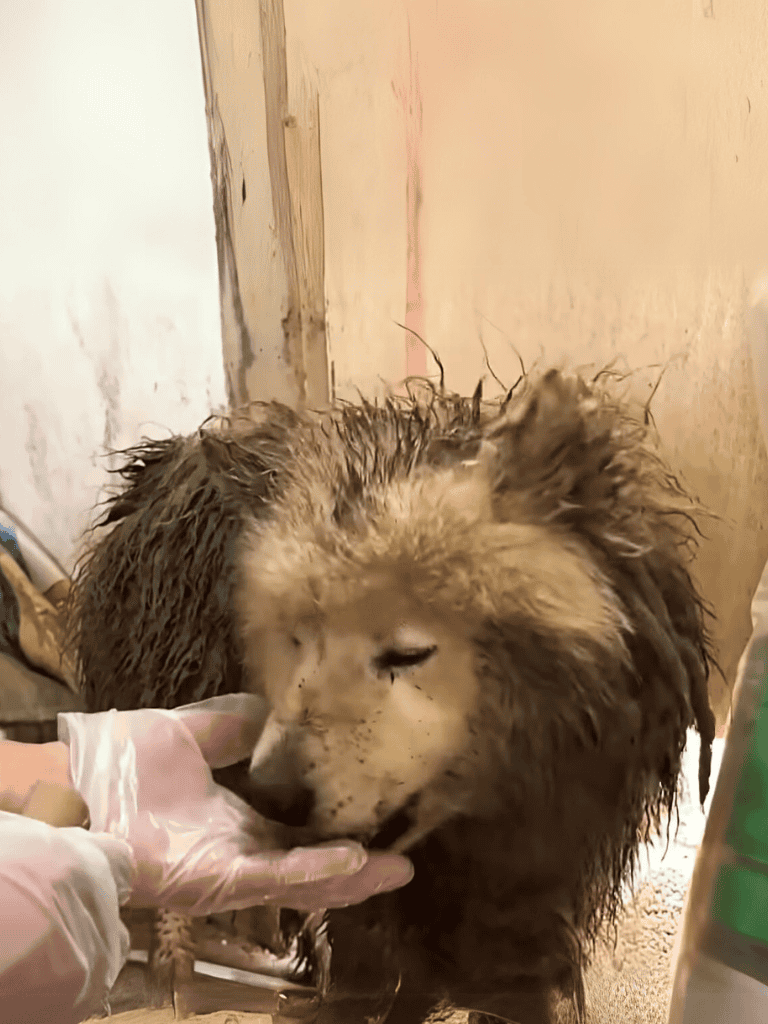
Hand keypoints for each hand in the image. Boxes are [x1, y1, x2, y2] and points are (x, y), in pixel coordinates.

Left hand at [58, 694, 412, 915]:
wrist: (80, 782)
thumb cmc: (124, 760)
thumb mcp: (195, 729)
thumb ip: (236, 724)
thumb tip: (278, 709)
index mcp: (234, 818)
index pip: (295, 832)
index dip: (335, 830)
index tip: (375, 815)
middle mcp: (238, 850)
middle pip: (309, 865)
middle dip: (357, 867)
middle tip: (405, 862)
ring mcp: (229, 869)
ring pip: (300, 882)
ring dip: (349, 878)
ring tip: (394, 870)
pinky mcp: (216, 879)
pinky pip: (273, 878)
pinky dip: (313, 871)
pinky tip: (351, 860)